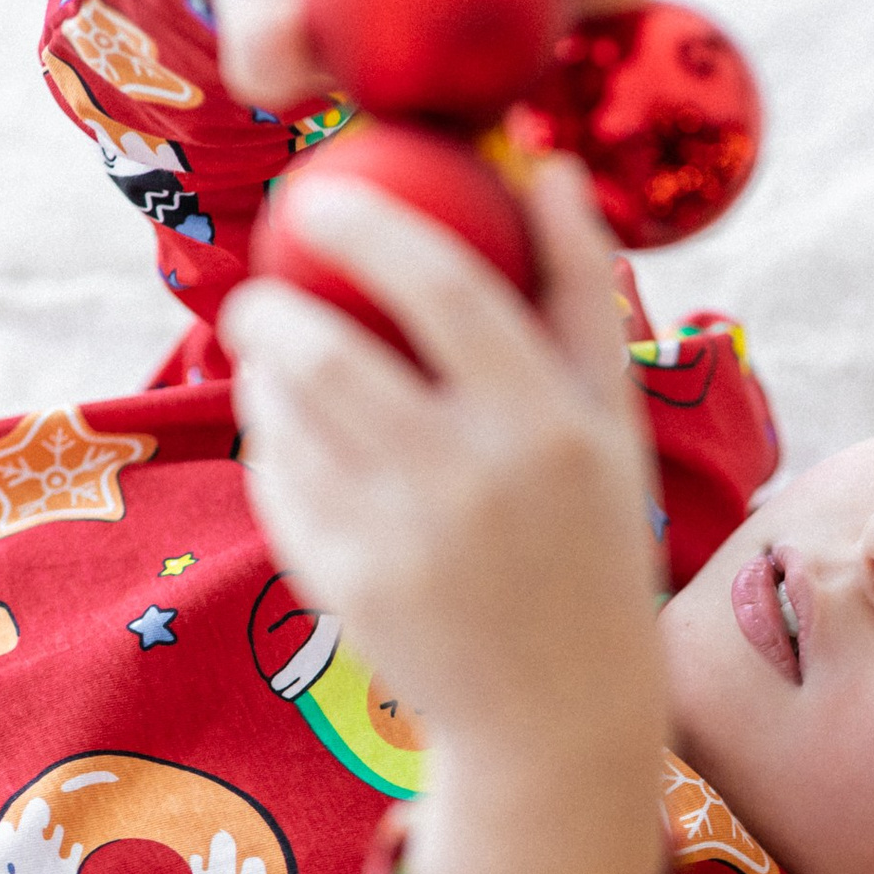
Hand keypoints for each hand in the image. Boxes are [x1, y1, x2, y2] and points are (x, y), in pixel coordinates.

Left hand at [222, 157, 668, 873]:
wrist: (557, 713)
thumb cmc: (591, 540)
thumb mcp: (610, 422)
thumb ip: (580, 291)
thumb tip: (544, 160)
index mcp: (554, 427)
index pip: (447, 289)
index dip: (371, 227)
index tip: (327, 194)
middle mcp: (475, 481)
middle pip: (328, 353)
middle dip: (270, 307)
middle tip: (265, 290)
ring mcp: (402, 540)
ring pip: (286, 414)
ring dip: (262, 370)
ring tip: (278, 358)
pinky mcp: (345, 586)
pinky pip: (279, 479)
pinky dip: (272, 442)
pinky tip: (294, 438)